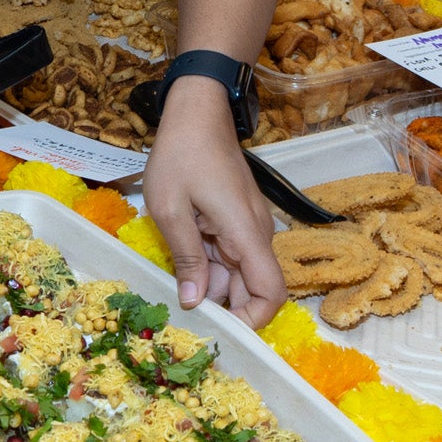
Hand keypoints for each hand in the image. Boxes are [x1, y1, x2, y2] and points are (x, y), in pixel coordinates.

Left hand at [141, 78, 284, 327]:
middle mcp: (255, 233)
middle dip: (224, 308)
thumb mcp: (171, 209)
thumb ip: (186, 258)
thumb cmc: (181, 154)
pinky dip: (210, 266)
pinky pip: (229, 253)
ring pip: (238, 272)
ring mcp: (247, 225)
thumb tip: (194, 303)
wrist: (197, 111)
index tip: (220, 331)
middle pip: (252, 287)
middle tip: (186, 320)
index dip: (252, 320)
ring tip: (176, 294)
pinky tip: (181, 269)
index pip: (270, 292)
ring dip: (212, 286)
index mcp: (245, 233)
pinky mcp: (236, 218)